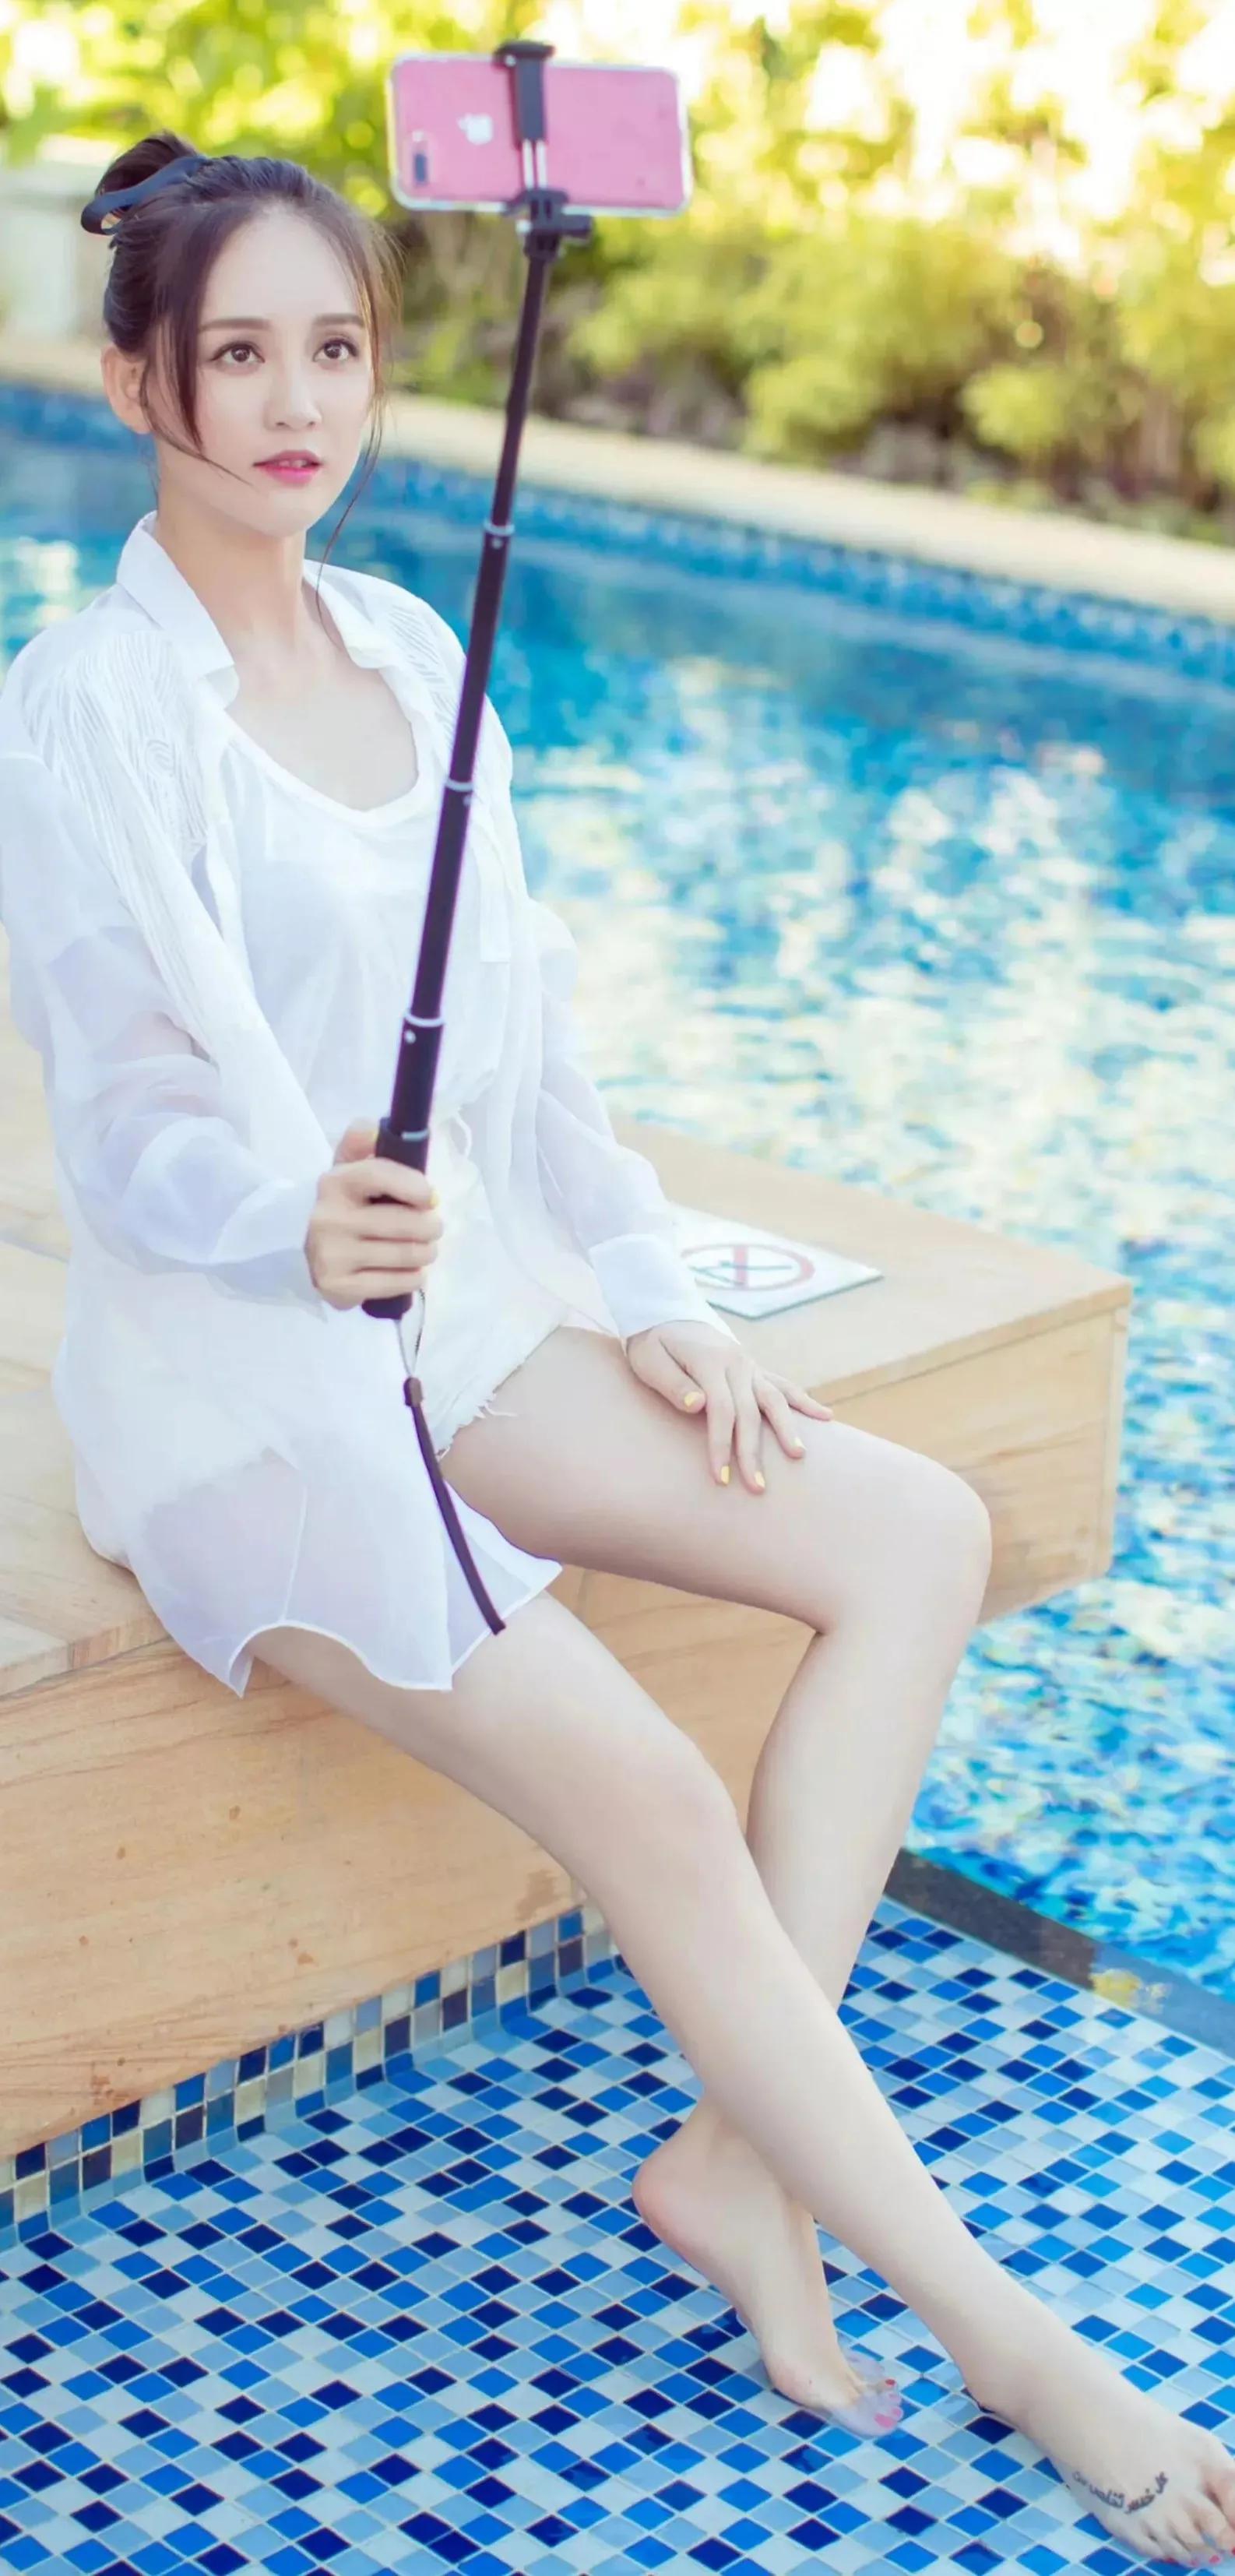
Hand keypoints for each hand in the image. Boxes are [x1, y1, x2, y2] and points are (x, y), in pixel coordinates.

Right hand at [306, 1117, 443, 1311]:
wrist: (318, 1254)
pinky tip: (413, 1272)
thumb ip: (362, 1142)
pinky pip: (395, 1283)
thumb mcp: (351, 1169)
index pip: (379, 1175)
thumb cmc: (349, 1206)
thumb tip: (371, 1129)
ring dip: (426, 1253)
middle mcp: (328, 1217)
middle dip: (430, 1227)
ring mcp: (330, 1254)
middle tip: (433, 1228)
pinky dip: (414, 1278)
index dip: (413, 1185)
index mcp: (335, 1182)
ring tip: (425, 1250)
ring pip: (404, 1254)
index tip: (431, 1197)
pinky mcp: (337, 1286)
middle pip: (402, 1223)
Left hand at [622, 1321, 832, 1490]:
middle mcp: (736, 1364)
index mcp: (710, 1362)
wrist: (665, 1313)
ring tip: (798, 1456)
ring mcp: (748, 1366)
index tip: (721, 1477)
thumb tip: (698, 1404)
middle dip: (753, 1452)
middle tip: (757, 1487)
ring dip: (787, 1429)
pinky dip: (804, 1401)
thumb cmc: (652, 1345)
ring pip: (774, 1400)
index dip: (721, 1445)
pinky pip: (782, 1385)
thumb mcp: (650, 1361)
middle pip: (750, 1413)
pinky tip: (826, 1417)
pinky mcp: (754, 1368)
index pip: (721, 1410)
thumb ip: (673, 1383)